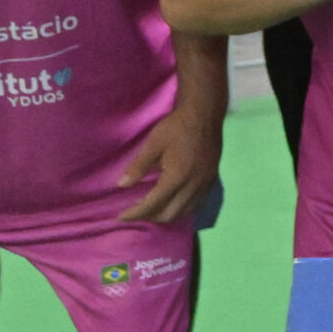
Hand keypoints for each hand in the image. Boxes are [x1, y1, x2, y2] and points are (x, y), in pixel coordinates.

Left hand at [117, 101, 224, 223]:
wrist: (205, 114)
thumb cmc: (176, 127)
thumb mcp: (153, 144)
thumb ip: (138, 166)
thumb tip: (121, 185)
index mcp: (177, 177)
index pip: (153, 204)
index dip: (135, 213)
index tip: (121, 216)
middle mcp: (193, 186)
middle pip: (169, 214)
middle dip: (149, 217)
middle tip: (135, 211)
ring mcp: (204, 185)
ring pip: (184, 212)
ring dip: (165, 215)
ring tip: (151, 208)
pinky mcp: (211, 181)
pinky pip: (195, 205)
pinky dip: (181, 209)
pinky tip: (172, 202)